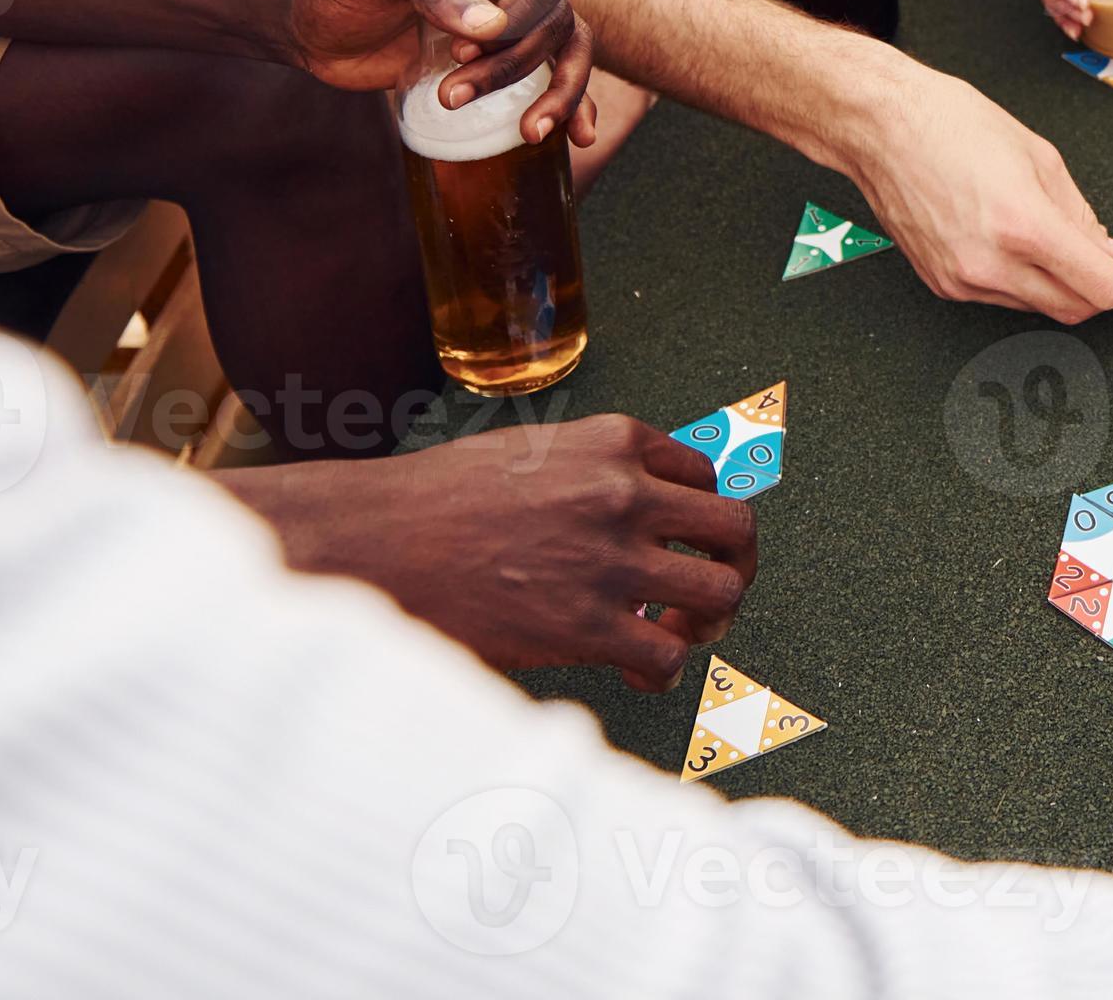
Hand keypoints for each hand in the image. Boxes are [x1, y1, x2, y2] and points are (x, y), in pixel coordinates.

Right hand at [230, 415, 757, 691]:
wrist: (376, 540)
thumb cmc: (438, 499)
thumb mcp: (532, 450)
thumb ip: (593, 468)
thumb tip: (640, 502)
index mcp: (614, 442)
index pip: (706, 473)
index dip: (703, 514)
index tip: (689, 540)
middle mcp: (626, 493)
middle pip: (736, 530)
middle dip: (734, 566)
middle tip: (711, 590)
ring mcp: (611, 560)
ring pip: (719, 593)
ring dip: (709, 620)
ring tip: (678, 631)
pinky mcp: (585, 624)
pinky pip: (667, 655)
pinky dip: (664, 669)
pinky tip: (638, 668)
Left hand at [280, 0, 594, 147]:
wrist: (308, 20)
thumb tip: (491, 27)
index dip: (523, 14)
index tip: (472, 46)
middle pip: (555, 18)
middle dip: (517, 63)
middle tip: (457, 91)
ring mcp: (512, 13)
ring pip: (567, 48)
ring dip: (559, 93)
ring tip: (529, 132)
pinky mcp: (502, 55)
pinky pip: (556, 75)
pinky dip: (574, 106)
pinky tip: (578, 137)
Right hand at [847, 62, 1112, 320]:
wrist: (881, 125)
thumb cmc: (951, 123)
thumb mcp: (1040, 157)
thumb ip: (1081, 215)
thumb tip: (1111, 251)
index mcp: (1023, 225)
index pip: (1102, 286)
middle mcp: (990, 264)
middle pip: (1076, 308)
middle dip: (1109, 292)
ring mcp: (963, 280)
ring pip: (1039, 306)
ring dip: (1067, 287)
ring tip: (1068, 246)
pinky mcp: (943, 284)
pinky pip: (1003, 297)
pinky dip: (1028, 282)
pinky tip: (1026, 249)